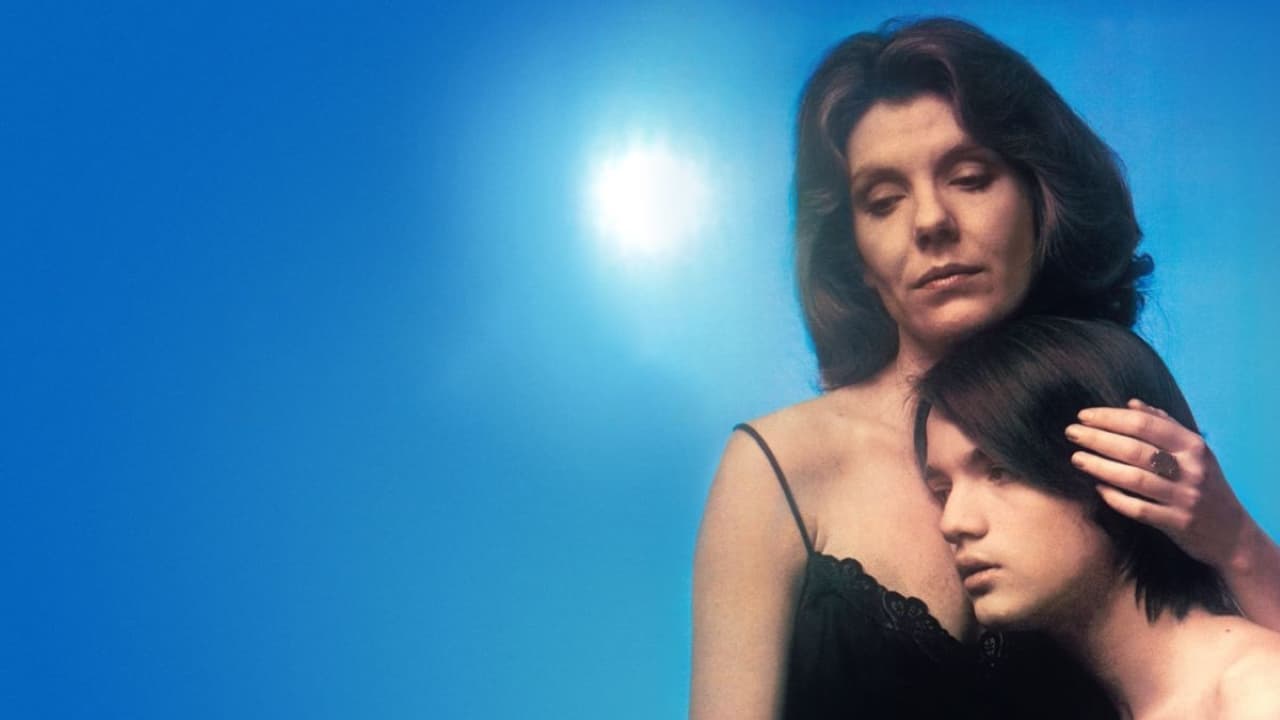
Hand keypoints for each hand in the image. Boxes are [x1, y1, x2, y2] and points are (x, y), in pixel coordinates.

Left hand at [1065, 398, 1247, 568]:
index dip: (1111, 417)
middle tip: (1071, 433)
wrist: (1232, 533)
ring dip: (1100, 466)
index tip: (1083, 416)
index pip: (1145, 424)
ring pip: (1134, 479)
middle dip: (1098, 438)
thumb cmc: (1205, 485)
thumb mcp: (1194, 452)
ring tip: (1076, 458)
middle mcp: (1190, 469)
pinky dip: (1115, 497)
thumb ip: (1165, 425)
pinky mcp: (1177, 523)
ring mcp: (1184, 498)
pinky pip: (1139, 509)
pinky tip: (1097, 488)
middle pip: (1135, 449)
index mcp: (1193, 446)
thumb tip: (1132, 403)